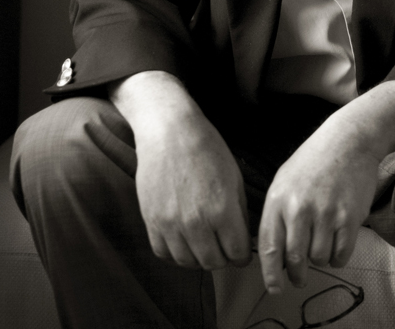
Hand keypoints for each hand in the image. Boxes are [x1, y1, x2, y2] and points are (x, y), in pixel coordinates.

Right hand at [113, 71, 252, 270]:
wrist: (169, 131)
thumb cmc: (206, 148)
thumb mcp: (234, 177)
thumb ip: (239, 212)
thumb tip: (243, 237)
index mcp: (222, 210)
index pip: (237, 254)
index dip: (242, 254)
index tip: (240, 249)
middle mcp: (196, 222)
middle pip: (213, 262)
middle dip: (223, 258)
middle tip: (223, 247)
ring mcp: (170, 223)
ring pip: (188, 262)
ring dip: (199, 258)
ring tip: (204, 245)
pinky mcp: (151, 220)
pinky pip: (163, 253)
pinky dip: (175, 253)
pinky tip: (183, 242)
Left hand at [258, 127, 380, 292]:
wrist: (348, 141)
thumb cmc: (313, 162)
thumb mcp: (283, 181)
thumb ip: (276, 215)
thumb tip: (273, 254)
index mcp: (278, 201)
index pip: (269, 249)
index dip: (271, 275)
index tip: (275, 288)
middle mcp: (300, 209)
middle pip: (294, 260)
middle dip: (296, 276)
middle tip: (299, 278)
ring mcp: (326, 214)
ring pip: (319, 259)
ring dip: (319, 260)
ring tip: (321, 245)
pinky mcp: (349, 218)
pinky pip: (341, 254)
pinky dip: (338, 256)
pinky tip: (336, 244)